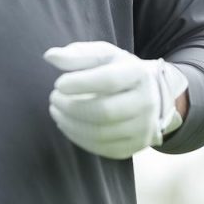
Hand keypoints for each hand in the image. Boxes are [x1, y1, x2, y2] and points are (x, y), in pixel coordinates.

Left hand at [44, 41, 187, 159]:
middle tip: (54, 99)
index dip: (80, 83)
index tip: (59, 83)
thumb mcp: (104, 55)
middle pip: (105, 112)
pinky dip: (79, 138)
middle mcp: (146, 103)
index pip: (109, 81)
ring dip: (71, 124)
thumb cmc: (120, 70)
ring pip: (101, 134)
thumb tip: (50, 56)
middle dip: (72, 107)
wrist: (153, 94)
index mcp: (138, 74)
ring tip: (56, 111)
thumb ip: (78, 54)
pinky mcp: (135, 146)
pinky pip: (103, 148)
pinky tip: (67, 125)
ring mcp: (143, 128)